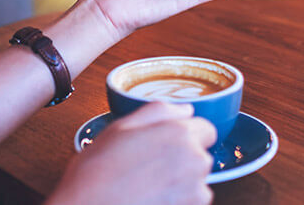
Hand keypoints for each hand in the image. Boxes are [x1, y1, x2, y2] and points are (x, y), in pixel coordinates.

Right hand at [48, 103, 216, 204]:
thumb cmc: (97, 173)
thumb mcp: (120, 128)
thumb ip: (157, 112)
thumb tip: (185, 109)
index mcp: (180, 134)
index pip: (206, 129)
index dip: (186, 135)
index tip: (166, 144)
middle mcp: (195, 161)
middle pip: (200, 156)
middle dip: (181, 160)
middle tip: (148, 167)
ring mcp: (195, 192)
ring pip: (196, 183)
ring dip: (179, 184)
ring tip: (146, 187)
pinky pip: (190, 204)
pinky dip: (175, 203)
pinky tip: (150, 200)